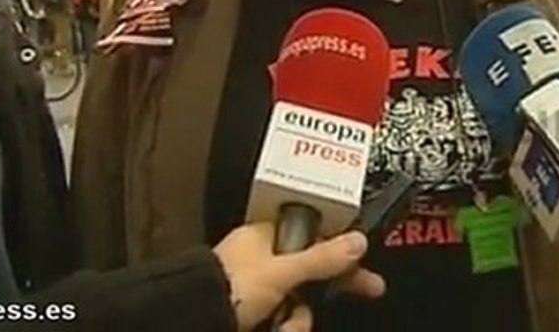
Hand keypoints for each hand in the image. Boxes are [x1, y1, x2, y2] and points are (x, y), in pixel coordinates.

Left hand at [214, 223, 384, 331]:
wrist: (190, 323)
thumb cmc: (226, 287)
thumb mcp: (281, 271)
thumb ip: (321, 258)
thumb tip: (357, 242)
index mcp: (265, 236)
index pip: (313, 236)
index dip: (340, 249)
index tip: (363, 261)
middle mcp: (262, 261)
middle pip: (311, 273)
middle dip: (326, 291)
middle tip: (368, 290)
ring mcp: (258, 291)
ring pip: (300, 303)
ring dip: (299, 320)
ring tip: (285, 326)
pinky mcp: (255, 316)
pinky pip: (285, 320)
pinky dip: (286, 328)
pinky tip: (278, 331)